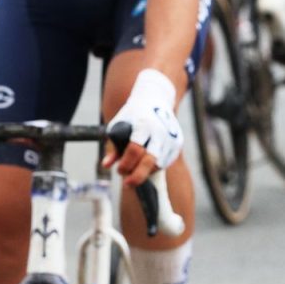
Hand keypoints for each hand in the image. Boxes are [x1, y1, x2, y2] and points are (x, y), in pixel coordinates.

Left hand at [105, 68, 181, 185]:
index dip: (126, 164)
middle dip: (138, 176)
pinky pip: (166, 162)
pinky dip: (155, 166)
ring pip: (159, 164)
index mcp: (143, 124)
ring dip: (146, 172)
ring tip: (135, 170)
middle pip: (150, 160)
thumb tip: (107, 165)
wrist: (156, 99)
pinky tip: (146, 164)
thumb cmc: (133, 115)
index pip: (135, 149)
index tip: (119, 170)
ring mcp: (171, 137)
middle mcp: (160, 131)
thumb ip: (113, 146)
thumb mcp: (119, 124)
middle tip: (127, 184)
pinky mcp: (178, 143)